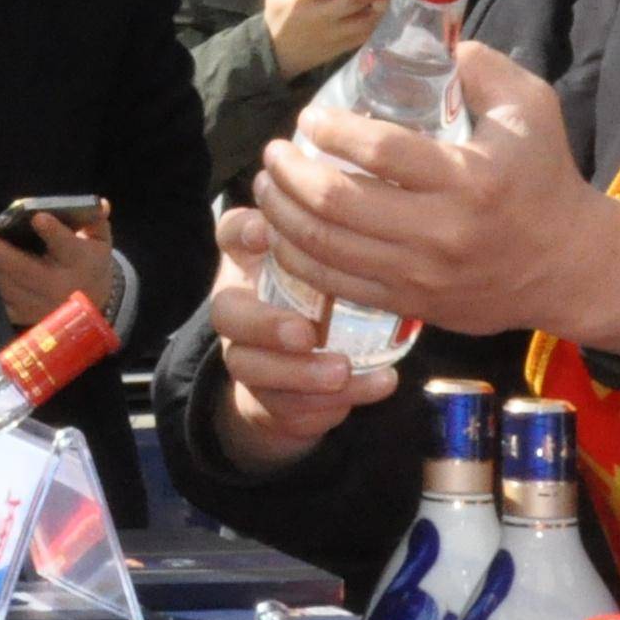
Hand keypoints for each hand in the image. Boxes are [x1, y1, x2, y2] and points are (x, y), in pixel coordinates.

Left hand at [0, 205, 113, 328]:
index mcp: (79, 262)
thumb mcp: (100, 240)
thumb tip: (100, 204)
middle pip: (24, 269)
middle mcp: (57, 286)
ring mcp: (39, 304)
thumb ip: (96, 220)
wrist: (93, 303)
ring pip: (6, 286)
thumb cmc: (89, 260)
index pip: (67, 247)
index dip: (54, 233)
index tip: (39, 218)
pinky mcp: (24, 315)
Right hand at [200, 205, 396, 476]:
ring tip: (343, 371)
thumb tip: (392, 214)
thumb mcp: (326, 266)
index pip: (231, 234)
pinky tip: (374, 385)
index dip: (242, 232)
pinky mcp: (264, 399)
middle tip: (304, 333)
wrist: (291, 380)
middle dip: (265, 325)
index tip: (264, 234)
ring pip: (252, 367)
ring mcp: (246, 355)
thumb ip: (344, 243)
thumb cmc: (317, 303)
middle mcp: (239, 306)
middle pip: (227, 311)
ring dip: (299, 372)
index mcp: (251, 264)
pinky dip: (331, 401)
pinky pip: (287, 406)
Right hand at [262, 0, 382, 76]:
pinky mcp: (344, 46)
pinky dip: (376, 22)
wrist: (278, 55)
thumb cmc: (278, 17)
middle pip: (352, 1)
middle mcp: (322, 16)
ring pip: (365, 21)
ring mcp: (335, 33)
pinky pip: (366, 34)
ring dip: (378, 7)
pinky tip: (378, 11)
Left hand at [262, 42, 619, 349]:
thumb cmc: (545, 178)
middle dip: (290, 174)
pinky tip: (282, 232)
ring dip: (282, 214)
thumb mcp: (531, 108)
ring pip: (326, 248)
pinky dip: (298, 258)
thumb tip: (426, 38)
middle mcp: (442, 231)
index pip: (380, 153)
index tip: (309, 116)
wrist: (570, 266)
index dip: (332, 131)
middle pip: (338, 204)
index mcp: (470, 178)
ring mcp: (423, 275)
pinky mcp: (412, 304)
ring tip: (267, 186)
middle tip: (273, 152)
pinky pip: (336, 286)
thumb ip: (481, 67)